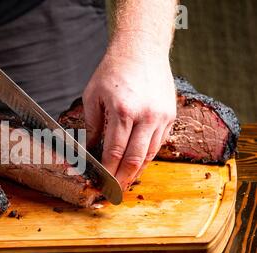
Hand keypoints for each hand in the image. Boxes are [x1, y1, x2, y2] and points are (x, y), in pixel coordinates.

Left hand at [82, 53, 175, 190]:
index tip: (101, 183)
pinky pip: (159, 143)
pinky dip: (147, 156)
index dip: (108, 171)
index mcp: (123, 111)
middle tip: (114, 192)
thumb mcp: (93, 96)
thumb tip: (90, 150)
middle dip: (123, 179)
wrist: (141, 50)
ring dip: (137, 171)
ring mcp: (161, 116)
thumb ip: (92, 126)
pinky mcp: (170, 115)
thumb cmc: (113, 71)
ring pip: (150, 154)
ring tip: (125, 181)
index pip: (115, 152)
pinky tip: (137, 162)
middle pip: (135, 159)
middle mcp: (146, 116)